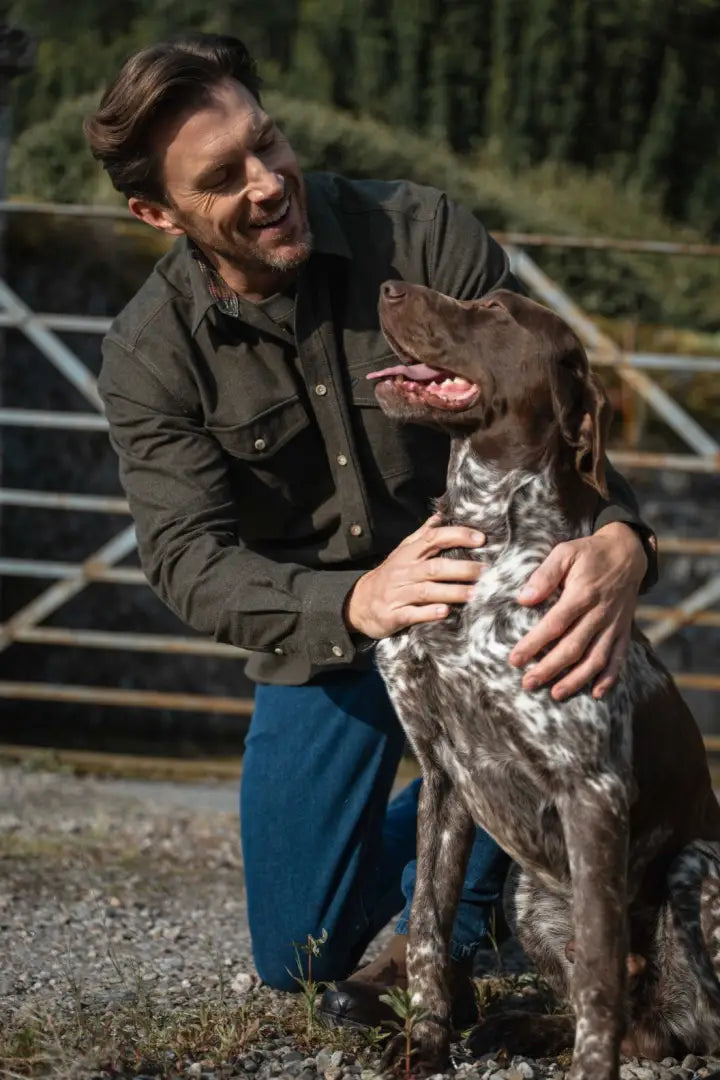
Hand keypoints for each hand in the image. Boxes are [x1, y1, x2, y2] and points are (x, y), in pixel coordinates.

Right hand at [345, 514, 485, 638]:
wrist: (358, 603)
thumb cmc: (388, 576)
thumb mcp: (402, 553)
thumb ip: (422, 536)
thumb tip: (441, 515)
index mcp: (408, 554)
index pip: (433, 539)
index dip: (456, 536)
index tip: (480, 538)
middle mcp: (403, 572)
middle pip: (435, 568)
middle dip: (462, 569)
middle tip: (487, 572)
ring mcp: (397, 594)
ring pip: (427, 591)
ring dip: (452, 592)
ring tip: (476, 594)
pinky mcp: (393, 615)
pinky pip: (412, 613)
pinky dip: (428, 613)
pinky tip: (445, 612)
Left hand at [508, 522, 646, 700]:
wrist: (628, 553)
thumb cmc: (589, 554)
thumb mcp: (565, 553)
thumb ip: (544, 575)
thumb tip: (524, 598)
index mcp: (582, 594)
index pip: (554, 624)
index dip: (534, 644)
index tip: (514, 659)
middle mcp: (600, 613)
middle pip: (573, 647)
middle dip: (549, 668)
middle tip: (528, 683)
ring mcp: (614, 625)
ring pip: (596, 658)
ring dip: (576, 679)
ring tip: (556, 694)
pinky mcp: (623, 631)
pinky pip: (618, 658)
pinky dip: (609, 678)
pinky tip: (596, 694)